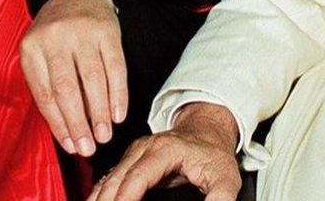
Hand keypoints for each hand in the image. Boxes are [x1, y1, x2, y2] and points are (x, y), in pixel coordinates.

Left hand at [21, 0, 126, 156]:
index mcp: (31, 48)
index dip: (58, 124)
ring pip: (92, 80)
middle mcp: (54, 38)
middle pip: (67, 89)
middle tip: (88, 148)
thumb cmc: (57, 36)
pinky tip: (118, 113)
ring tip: (104, 135)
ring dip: (99, 113)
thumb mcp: (41, 54)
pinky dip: (118, 94)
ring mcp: (81, 32)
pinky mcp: (106, 30)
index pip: (44, 94)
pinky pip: (115, 67)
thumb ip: (48, 86)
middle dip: (78, 124)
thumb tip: (67, 130)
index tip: (70, 146)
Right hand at [89, 102, 241, 200]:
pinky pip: (108, 180)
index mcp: (164, 150)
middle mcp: (144, 148)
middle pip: (116, 179)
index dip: (125, 198)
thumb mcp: (226, 178)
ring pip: (108, 179)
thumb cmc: (213, 154)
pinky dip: (100, 195)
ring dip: (98, 199)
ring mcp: (134, 154)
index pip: (137, 176)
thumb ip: (220, 200)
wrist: (207, 131)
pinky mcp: (130, 161)